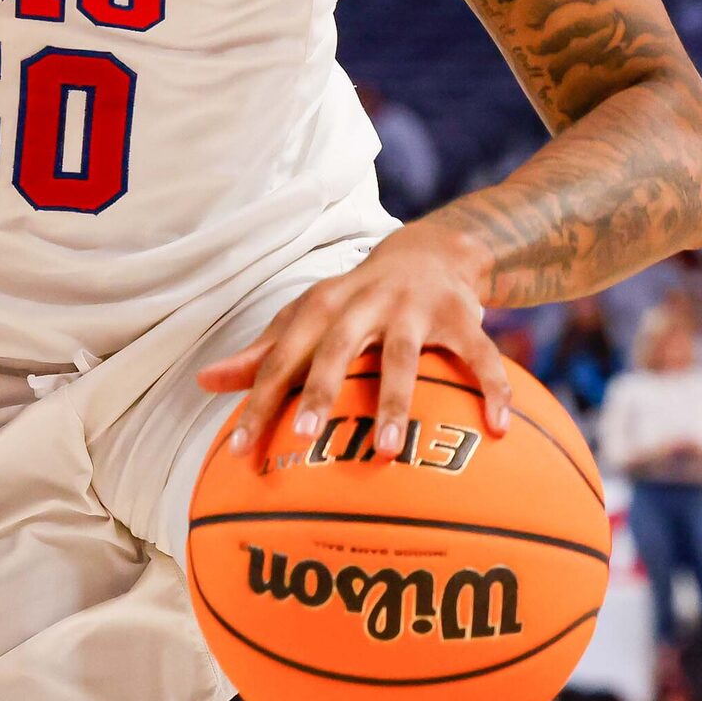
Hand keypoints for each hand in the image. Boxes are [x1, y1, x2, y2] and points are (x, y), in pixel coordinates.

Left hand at [198, 222, 513, 459]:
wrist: (430, 249)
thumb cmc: (353, 299)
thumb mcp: (306, 318)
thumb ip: (262, 354)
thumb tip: (202, 382)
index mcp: (320, 309)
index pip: (281, 358)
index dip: (257, 401)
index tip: (237, 449)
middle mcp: (363, 305)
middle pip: (336, 349)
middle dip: (319, 390)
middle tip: (305, 436)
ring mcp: (413, 310)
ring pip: (402, 357)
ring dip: (396, 401)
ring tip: (391, 451)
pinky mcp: (460, 317)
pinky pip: (480, 356)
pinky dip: (493, 389)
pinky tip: (499, 430)